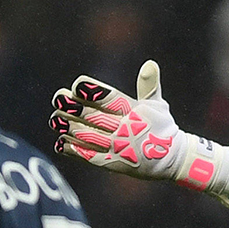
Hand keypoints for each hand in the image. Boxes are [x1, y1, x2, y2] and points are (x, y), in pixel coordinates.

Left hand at [50, 61, 228, 199]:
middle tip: (58, 99)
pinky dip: (74, 150)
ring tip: (55, 120)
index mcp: (134, 112)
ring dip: (69, 127)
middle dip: (74, 108)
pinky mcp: (113, 163)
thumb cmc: (162, 127)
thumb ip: (149, 85)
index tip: (77, 85)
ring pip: (88, 136)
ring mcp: (118, 147)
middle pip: (94, 116)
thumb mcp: (158, 106)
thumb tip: (150, 64)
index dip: (93, 92)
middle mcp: (125, 129)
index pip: (111, 99)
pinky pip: (90, 156)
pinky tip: (61, 142)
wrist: (173, 160)